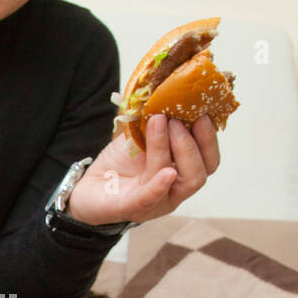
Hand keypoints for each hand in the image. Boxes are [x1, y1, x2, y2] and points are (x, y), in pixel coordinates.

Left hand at [65, 114, 220, 225]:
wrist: (88, 187)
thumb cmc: (119, 163)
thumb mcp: (140, 136)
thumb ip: (156, 121)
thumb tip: (167, 90)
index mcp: (181, 173)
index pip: (208, 160)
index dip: (209, 137)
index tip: (203, 112)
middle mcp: (174, 190)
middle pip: (200, 172)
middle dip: (194, 142)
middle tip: (178, 118)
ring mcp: (156, 202)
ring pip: (179, 181)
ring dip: (176, 150)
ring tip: (162, 123)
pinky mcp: (131, 207)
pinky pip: (150, 198)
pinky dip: (160, 185)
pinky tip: (167, 172)